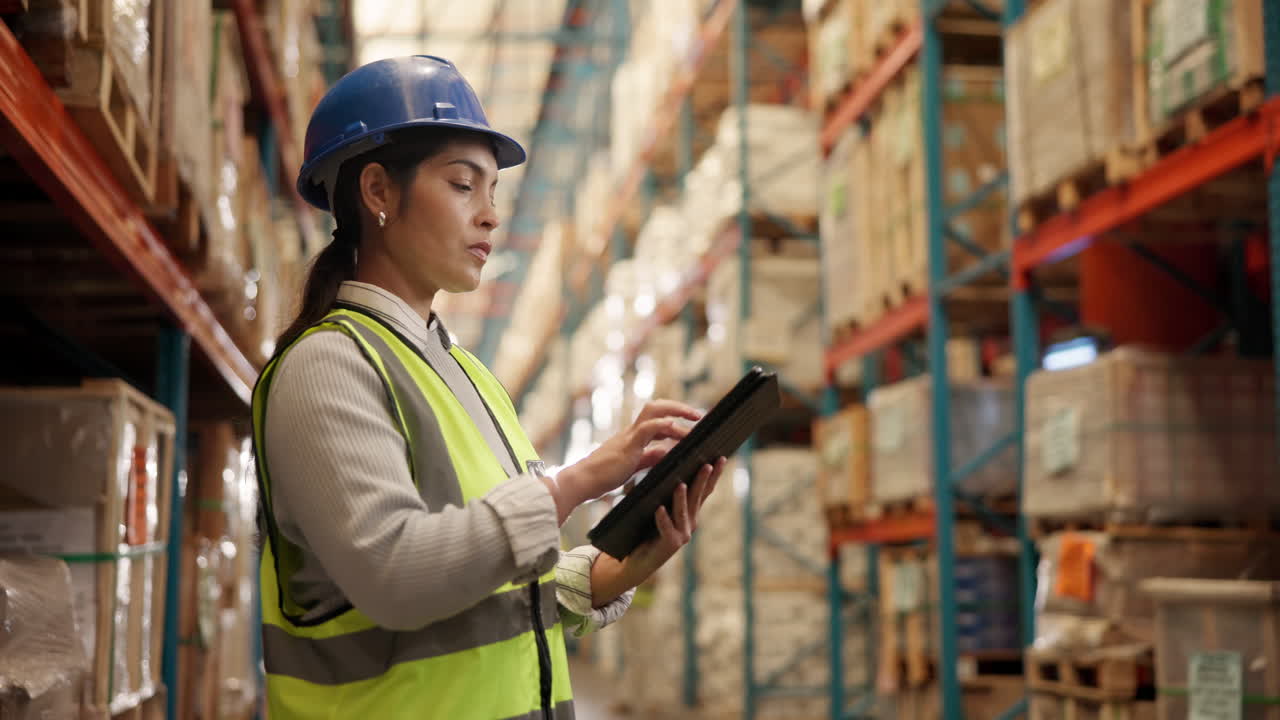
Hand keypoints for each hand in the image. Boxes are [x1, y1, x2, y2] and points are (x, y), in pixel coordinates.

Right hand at [547, 400, 703, 522]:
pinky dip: (662, 425)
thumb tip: (666, 452)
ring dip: (676, 411)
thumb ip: (649, 458)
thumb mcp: (633, 465)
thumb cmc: (603, 476)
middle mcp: (631, 431)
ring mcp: (629, 436)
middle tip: (698, 415)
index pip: (657, 419)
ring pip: (653, 411)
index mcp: (633, 437)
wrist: (583, 481)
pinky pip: (646, 428)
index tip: (692, 423)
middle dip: (678, 407)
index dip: (675, 418)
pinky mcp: (627, 445)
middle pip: (656, 407)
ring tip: (694, 419)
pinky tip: (675, 426)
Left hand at [621, 457, 726, 585]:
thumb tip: (661, 457)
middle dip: (703, 480)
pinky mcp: (670, 544)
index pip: (705, 489)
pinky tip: (659, 509)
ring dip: (682, 498)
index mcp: (690, 511)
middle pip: (698, 497)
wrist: (636, 561)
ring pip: (683, 512)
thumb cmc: (645, 529)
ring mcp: (682, 534)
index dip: (714, 474)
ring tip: (680, 483)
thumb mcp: (657, 505)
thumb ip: (663, 489)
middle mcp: (690, 522)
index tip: (721, 457)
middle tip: (707, 463)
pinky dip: (663, 518)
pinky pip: (666, 528)